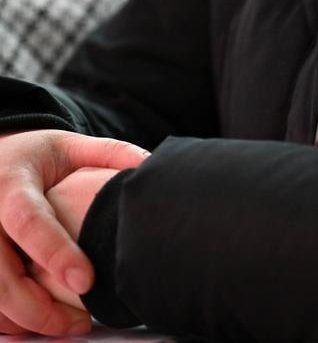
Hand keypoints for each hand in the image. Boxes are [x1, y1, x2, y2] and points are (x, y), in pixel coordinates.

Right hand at [0, 130, 147, 334]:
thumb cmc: (36, 157)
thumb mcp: (68, 146)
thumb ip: (109, 152)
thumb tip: (149, 164)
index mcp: (10, 182)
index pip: (27, 220)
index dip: (54, 252)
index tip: (87, 281)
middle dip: (38, 306)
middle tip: (82, 322)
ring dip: (26, 319)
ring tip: (70, 327)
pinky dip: (10, 321)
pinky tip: (42, 326)